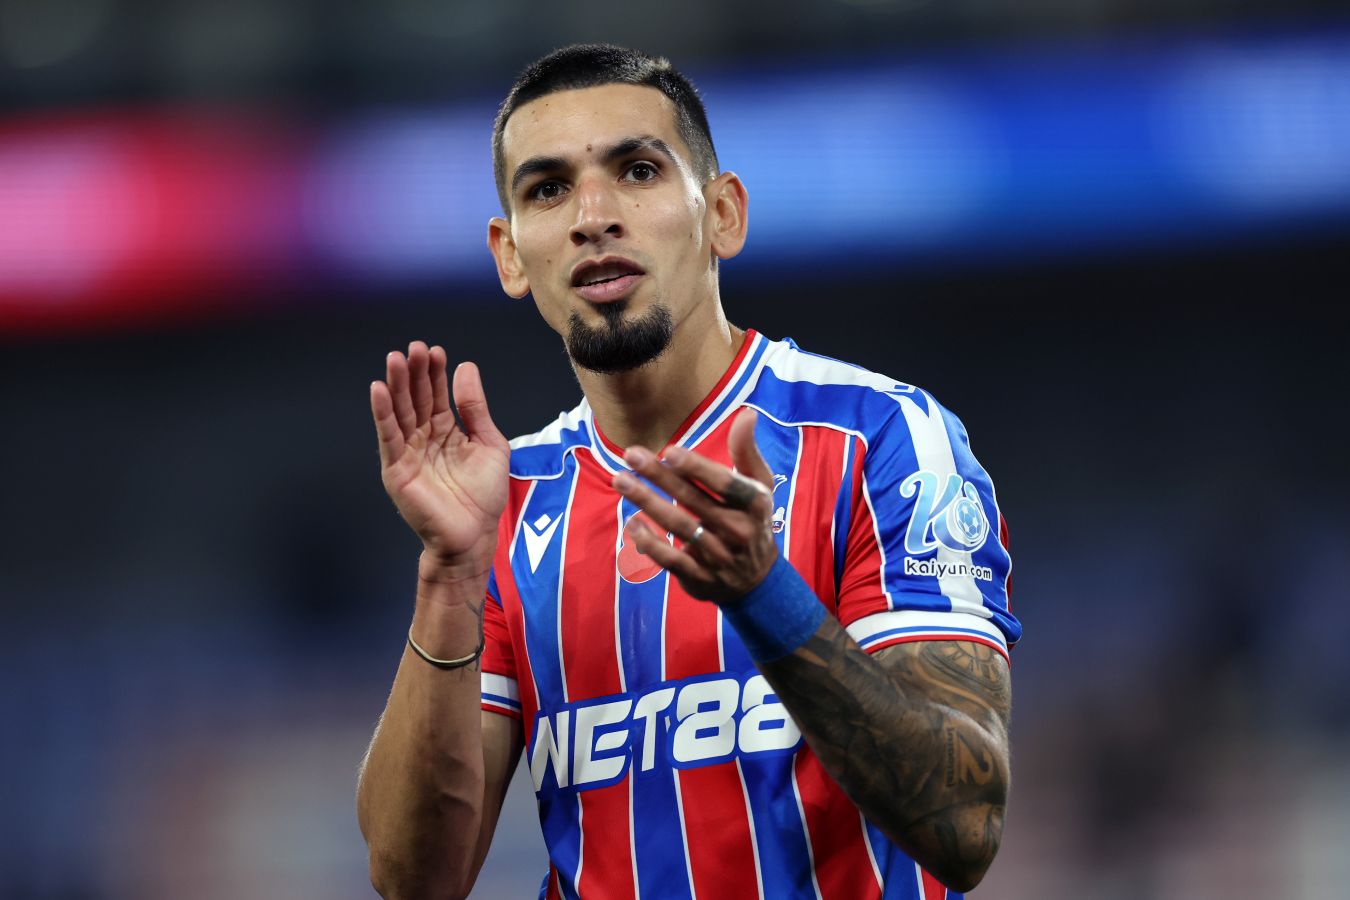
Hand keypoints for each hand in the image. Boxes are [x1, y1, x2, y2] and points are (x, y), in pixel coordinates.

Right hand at [370, 342, 509, 573]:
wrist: (474, 536)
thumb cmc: (484, 496)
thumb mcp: (489, 443)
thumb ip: (475, 408)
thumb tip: (466, 367)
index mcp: (446, 431)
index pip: (437, 395)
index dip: (435, 373)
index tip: (435, 351)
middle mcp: (423, 438)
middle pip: (416, 399)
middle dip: (414, 373)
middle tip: (413, 348)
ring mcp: (408, 452)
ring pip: (400, 412)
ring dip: (396, 385)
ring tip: (395, 359)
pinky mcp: (397, 469)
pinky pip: (388, 437)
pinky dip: (382, 414)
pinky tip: (379, 390)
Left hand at [613, 408, 777, 603]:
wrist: (756, 580)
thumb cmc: (753, 520)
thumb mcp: (759, 486)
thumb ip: (747, 452)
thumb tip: (747, 413)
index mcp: (754, 504)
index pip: (724, 483)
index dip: (697, 467)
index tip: (670, 450)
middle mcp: (737, 530)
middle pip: (693, 500)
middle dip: (659, 476)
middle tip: (630, 454)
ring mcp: (717, 556)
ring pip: (677, 527)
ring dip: (646, 502)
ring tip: (620, 480)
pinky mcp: (699, 577)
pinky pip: (671, 560)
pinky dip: (650, 543)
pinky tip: (631, 523)